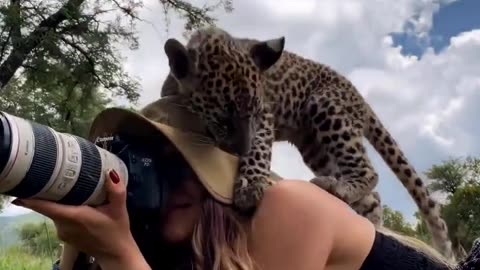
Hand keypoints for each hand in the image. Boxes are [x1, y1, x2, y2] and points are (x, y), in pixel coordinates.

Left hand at [12, 169, 150, 269]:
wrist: (116, 254)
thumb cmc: (117, 231)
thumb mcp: (120, 209)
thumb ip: (116, 191)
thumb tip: (110, 173)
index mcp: (74, 217)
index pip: (46, 207)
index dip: (32, 198)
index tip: (22, 188)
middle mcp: (64, 226)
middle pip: (49, 206)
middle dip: (48, 192)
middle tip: (51, 174)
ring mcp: (63, 232)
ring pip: (54, 212)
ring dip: (57, 201)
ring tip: (65, 186)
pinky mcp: (64, 236)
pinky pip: (58, 218)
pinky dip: (62, 210)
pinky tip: (73, 203)